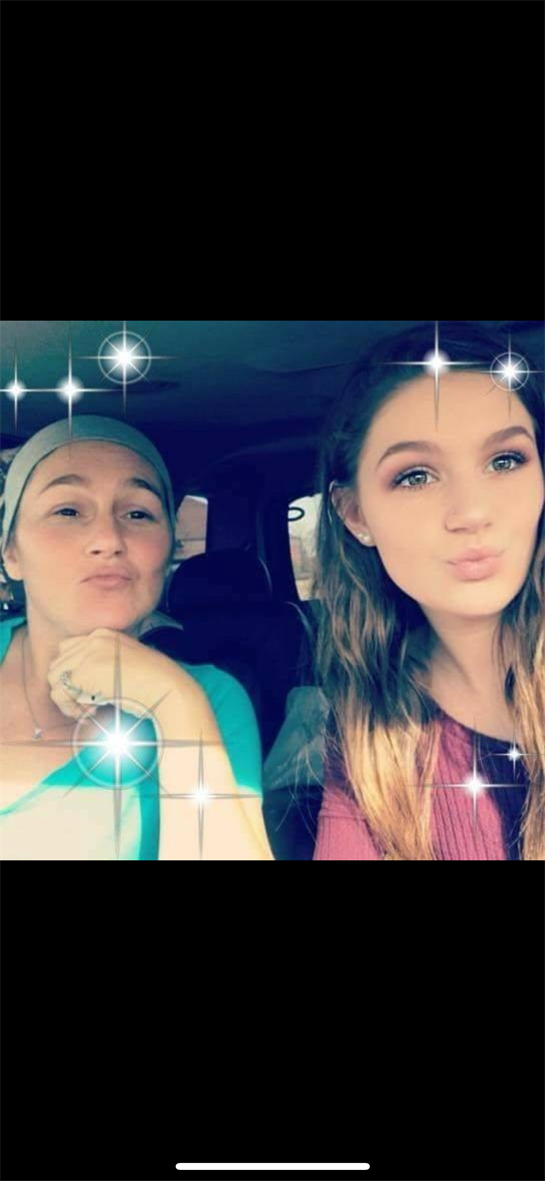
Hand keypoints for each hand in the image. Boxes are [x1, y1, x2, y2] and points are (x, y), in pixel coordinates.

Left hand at [47, 627, 188, 721]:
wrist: (170, 690)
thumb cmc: (154, 686)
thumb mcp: (125, 666)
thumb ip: (102, 666)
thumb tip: (76, 684)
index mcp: (105, 634)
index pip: (69, 649)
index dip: (74, 675)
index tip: (92, 692)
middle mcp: (94, 638)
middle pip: (59, 663)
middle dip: (69, 688)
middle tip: (90, 706)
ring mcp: (89, 652)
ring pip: (55, 678)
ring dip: (69, 700)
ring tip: (91, 710)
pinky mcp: (85, 671)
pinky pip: (59, 693)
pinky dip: (71, 708)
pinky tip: (92, 712)